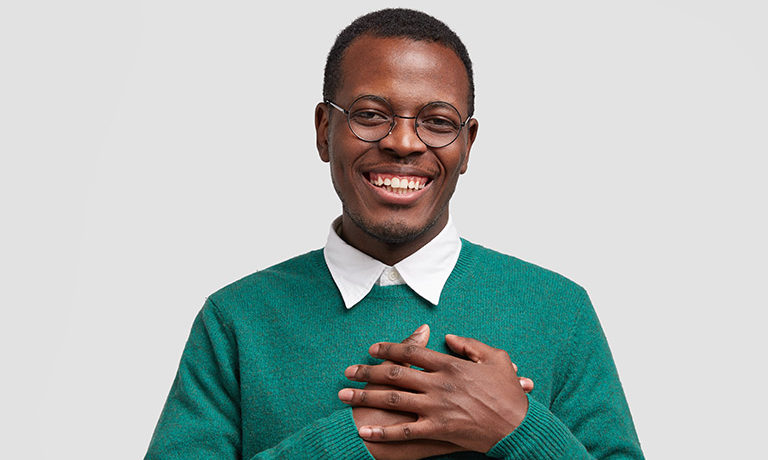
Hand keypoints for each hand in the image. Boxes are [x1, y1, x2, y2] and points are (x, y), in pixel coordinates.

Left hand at [340, 334, 528, 452]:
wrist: (518, 427)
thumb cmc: (509, 393)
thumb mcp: (496, 359)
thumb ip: (470, 345)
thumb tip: (448, 337)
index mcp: (450, 365)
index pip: (411, 352)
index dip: (389, 349)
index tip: (372, 348)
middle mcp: (438, 384)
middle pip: (394, 373)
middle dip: (367, 371)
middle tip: (348, 371)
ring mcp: (436, 408)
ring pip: (392, 399)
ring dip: (365, 396)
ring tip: (344, 395)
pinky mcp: (436, 431)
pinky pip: (404, 431)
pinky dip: (382, 432)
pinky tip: (363, 430)